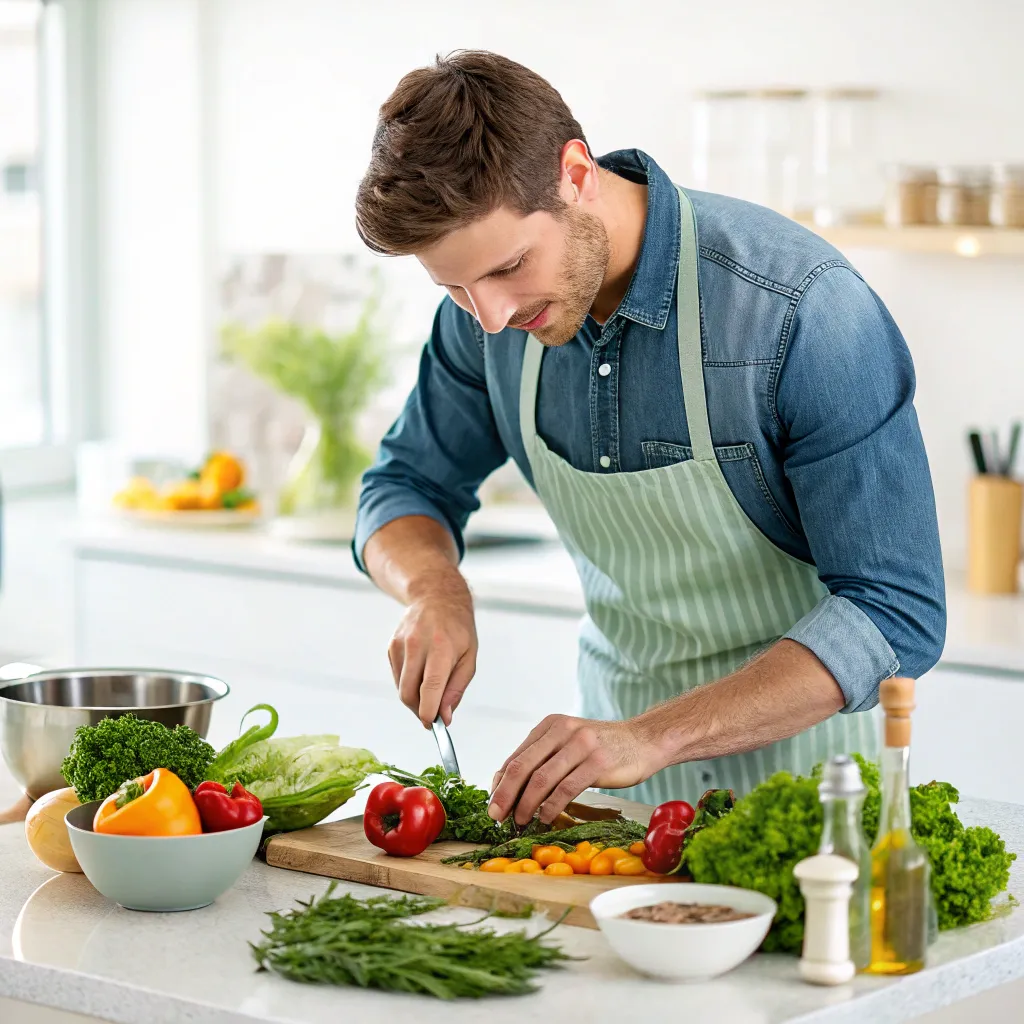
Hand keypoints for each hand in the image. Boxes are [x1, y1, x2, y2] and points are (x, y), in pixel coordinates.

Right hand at [387, 573, 477, 727]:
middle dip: (419, 710)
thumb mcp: (469, 657)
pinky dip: (408, 683)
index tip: (432, 725)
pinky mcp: (391, 646)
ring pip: (401, 688)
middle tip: (432, 715)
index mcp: (441, 648)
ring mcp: (401, 645)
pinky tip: (420, 672)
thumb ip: (456, 688)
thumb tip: (445, 716)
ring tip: (430, 690)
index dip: (429, 712)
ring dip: (414, 699)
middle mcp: (418, 645)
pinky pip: (397, 677)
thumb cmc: (458, 630)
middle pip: (409, 693)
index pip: (430, 688)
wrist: (437, 598)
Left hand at [488, 715, 660, 826]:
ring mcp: (581, 746)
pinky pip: (566, 789)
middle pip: (523, 767)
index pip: (517, 756)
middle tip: (495, 816)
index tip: (492, 803)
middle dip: (505, 795)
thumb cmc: (603, 747)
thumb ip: (543, 758)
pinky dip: (551, 807)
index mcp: (551, 725)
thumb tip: (507, 785)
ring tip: (520, 821)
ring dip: (526, 805)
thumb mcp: (568, 743)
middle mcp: (563, 731)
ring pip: (541, 780)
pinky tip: (545, 818)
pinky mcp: (597, 763)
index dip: (501, 782)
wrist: (644, 740)